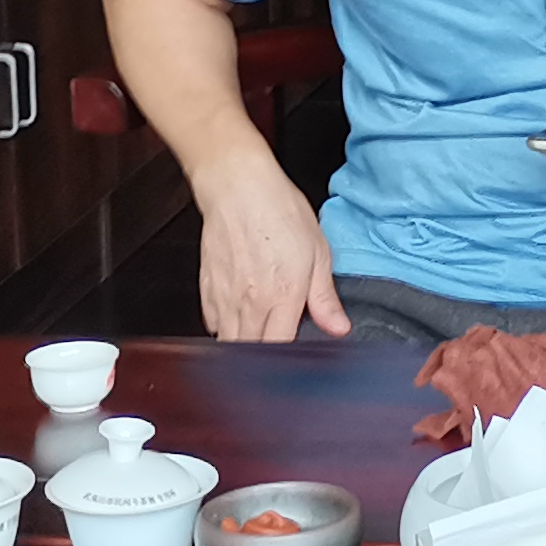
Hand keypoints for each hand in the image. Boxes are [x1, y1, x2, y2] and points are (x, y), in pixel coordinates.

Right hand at [195, 151, 347, 341]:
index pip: (281, 349)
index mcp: (282, 296)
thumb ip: (325, 297)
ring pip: (229, 343)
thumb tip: (338, 328)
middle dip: (265, 357)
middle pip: (251, 352)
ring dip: (244, 344)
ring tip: (260, 333)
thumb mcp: (318, 251)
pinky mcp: (206, 288)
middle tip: (279, 344)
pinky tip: (241, 316)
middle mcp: (250, 303)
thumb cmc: (278, 210)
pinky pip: (213, 324)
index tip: (297, 356)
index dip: (289, 359)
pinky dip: (225, 327)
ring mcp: (224, 298)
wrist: (237, 186)